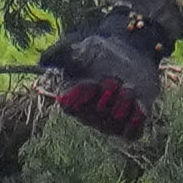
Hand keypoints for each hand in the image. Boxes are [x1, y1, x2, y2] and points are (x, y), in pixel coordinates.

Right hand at [44, 16, 166, 141]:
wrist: (131, 54)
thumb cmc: (102, 52)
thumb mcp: (81, 48)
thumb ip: (62, 53)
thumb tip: (43, 62)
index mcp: (74, 99)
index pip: (71, 107)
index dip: (82, 96)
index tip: (92, 82)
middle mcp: (89, 116)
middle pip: (95, 116)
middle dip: (106, 97)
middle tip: (113, 80)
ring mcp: (110, 124)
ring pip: (114, 123)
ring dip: (122, 104)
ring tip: (128, 87)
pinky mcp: (130, 127)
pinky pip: (131, 134)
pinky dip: (135, 121)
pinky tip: (139, 104)